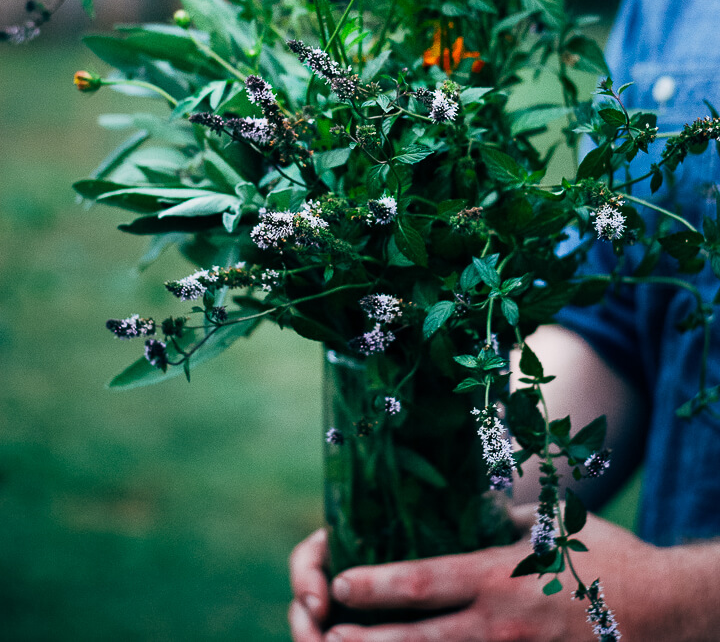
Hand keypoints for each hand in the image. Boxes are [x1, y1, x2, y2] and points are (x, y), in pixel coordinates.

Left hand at [289, 507, 669, 641]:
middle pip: (414, 641)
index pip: (421, 582)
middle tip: (322, 636)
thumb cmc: (602, 559)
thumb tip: (464, 508)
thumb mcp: (548, 523)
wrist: (665, 612)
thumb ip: (498, 520)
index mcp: (497, 577)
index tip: (339, 584)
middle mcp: (496, 626)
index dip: (374, 586)